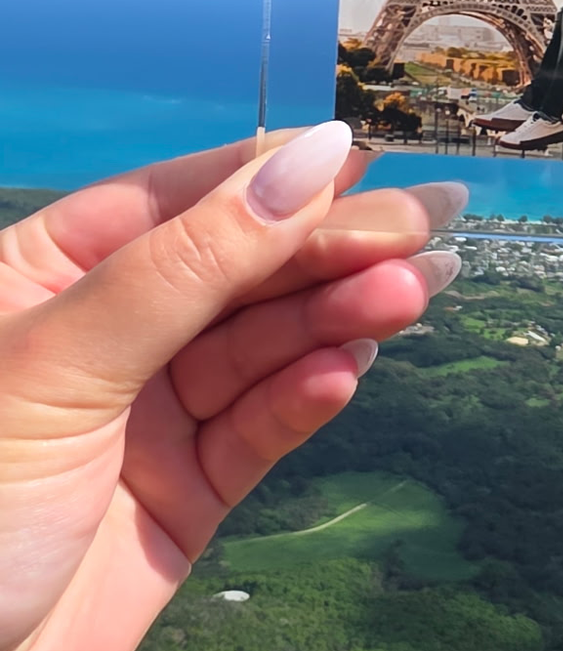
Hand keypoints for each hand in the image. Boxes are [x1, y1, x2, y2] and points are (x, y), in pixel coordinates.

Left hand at [0, 125, 465, 650]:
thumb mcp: (64, 365)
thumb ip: (190, 264)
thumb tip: (307, 161)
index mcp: (45, 273)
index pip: (181, 201)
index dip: (275, 180)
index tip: (368, 159)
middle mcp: (105, 334)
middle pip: (240, 269)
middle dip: (330, 248)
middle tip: (427, 224)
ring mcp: (150, 414)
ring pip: (264, 346)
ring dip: (337, 316)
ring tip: (412, 295)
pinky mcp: (189, 491)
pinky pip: (262, 427)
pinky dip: (307, 399)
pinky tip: (346, 370)